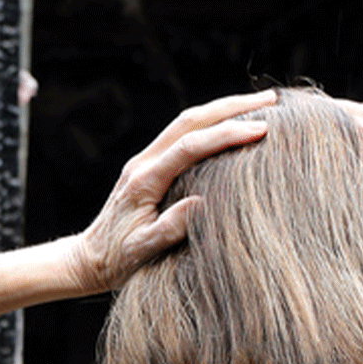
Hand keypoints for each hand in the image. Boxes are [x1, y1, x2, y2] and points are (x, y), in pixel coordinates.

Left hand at [68, 90, 274, 293]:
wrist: (89, 260)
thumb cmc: (116, 261)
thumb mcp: (141, 252)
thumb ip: (169, 229)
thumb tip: (201, 203)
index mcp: (144, 180)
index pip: (190, 146)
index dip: (226, 134)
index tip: (262, 130)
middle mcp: (144, 163)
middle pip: (190, 120)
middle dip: (232, 107)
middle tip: (273, 102)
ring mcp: (145, 161)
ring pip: (187, 122)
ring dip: (224, 109)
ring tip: (262, 104)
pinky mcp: (149, 165)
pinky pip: (183, 135)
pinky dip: (211, 123)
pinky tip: (233, 123)